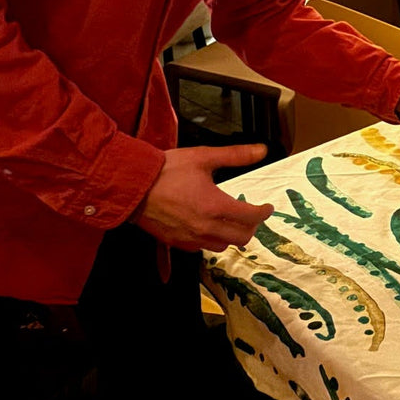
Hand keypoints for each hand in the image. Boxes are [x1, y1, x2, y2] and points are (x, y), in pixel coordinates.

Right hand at [135, 145, 274, 250]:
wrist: (132, 185)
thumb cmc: (166, 170)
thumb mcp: (204, 156)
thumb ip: (236, 155)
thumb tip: (261, 151)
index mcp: (216, 206)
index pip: (252, 217)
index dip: (264, 212)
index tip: (267, 207)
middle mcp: (206, 227)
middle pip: (242, 238)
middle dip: (252, 226)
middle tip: (251, 214)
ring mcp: (191, 238)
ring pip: (223, 246)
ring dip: (232, 235)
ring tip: (231, 220)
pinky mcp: (177, 242)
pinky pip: (202, 248)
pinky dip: (212, 239)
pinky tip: (209, 226)